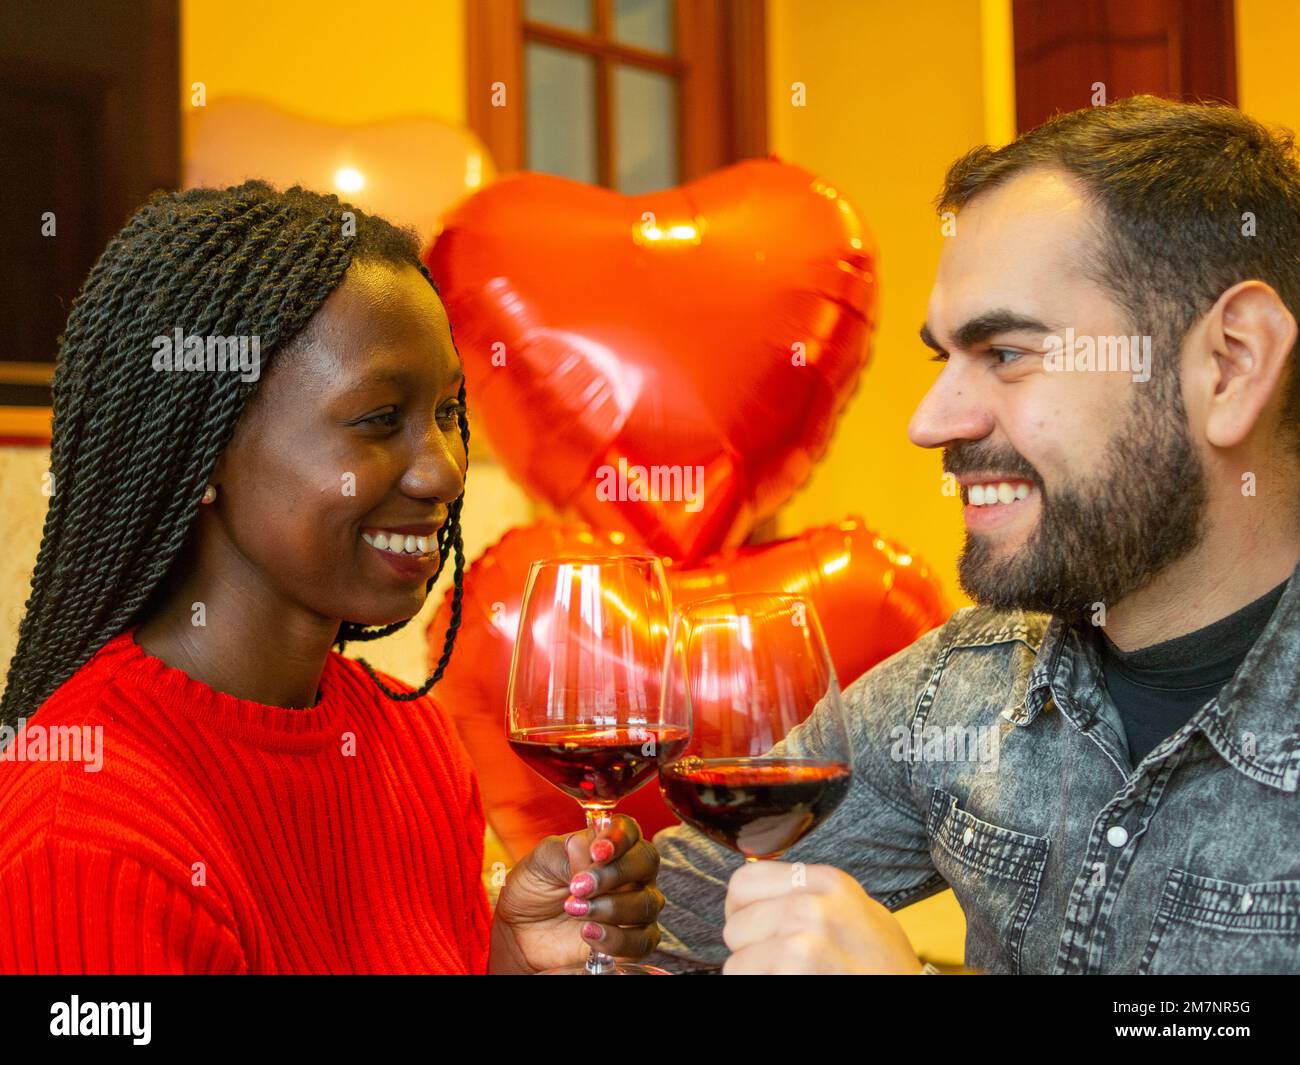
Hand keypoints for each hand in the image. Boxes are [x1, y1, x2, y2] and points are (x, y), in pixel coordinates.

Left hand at [488, 814, 663, 973]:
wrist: (520, 931)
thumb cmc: (535, 887)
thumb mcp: (540, 862)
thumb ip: (565, 853)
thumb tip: (587, 850)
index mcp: (610, 844)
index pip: (629, 830)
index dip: (619, 838)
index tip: (597, 852)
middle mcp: (630, 872)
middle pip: (646, 862)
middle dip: (614, 873)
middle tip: (579, 887)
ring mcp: (635, 906)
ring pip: (647, 902)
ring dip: (611, 908)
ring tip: (574, 911)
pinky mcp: (632, 941)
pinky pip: (644, 941)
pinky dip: (618, 939)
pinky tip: (588, 934)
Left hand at [721, 861, 922, 974]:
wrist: (912, 993)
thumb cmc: (886, 966)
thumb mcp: (857, 911)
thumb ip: (812, 896)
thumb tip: (759, 896)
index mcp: (826, 882)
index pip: (743, 882)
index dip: (743, 911)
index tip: (754, 930)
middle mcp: (812, 907)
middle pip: (735, 927)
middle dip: (749, 951)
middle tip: (778, 964)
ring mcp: (803, 946)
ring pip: (736, 965)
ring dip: (755, 976)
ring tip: (788, 977)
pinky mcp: (795, 975)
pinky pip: (746, 982)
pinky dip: (761, 987)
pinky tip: (791, 986)